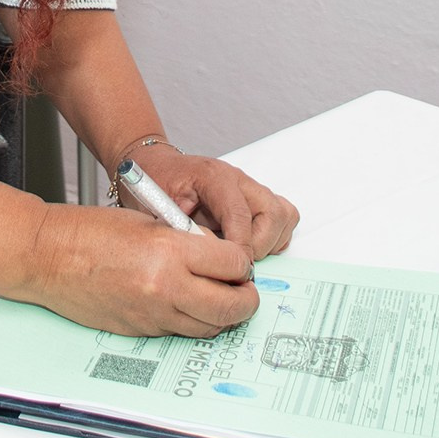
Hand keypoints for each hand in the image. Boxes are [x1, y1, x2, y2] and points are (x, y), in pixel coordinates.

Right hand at [22, 202, 259, 337]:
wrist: (49, 257)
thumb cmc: (91, 232)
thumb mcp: (151, 221)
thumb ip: (189, 240)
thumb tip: (222, 259)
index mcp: (171, 251)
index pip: (235, 264)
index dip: (243, 262)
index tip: (240, 261)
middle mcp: (166, 288)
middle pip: (232, 306)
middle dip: (247, 298)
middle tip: (246, 290)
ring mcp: (154, 315)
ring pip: (211, 326)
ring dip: (222, 314)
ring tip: (219, 297)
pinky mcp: (141, 331)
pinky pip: (182, 332)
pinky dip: (193, 321)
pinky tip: (186, 303)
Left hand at [128, 148, 298, 260]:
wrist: (156, 168)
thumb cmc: (154, 187)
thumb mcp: (158, 208)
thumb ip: (182, 231)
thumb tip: (206, 260)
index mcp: (213, 177)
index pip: (240, 214)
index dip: (240, 248)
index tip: (233, 269)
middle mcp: (238, 179)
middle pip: (273, 214)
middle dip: (259, 246)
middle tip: (236, 263)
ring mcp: (251, 187)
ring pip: (284, 215)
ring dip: (269, 242)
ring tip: (242, 255)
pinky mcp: (257, 198)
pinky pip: (283, 217)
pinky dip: (274, 237)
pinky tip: (250, 246)